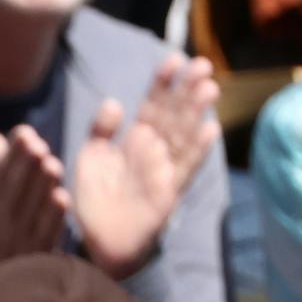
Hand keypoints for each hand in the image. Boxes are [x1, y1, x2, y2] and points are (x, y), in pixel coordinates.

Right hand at [0, 125, 69, 265]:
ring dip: (41, 188)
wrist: (2, 294)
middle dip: (25, 167)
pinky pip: (46, 234)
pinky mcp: (39, 256)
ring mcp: (19, 242)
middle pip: (14, 192)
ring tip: (51, 164)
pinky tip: (62, 198)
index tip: (24, 133)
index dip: (11, 156)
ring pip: (31, 211)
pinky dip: (54, 217)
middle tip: (37, 143)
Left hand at [71, 55, 214, 278]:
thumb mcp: (90, 158)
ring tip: (209, 87)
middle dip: (187, 90)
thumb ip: (101, 130)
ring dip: (197, 112)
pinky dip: (197, 150)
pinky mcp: (168, 194)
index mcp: (135, 141)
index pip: (152, 105)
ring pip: (183, 136)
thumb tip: (114, 100)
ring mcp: (163, 171)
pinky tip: (210, 130)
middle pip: (174, 115)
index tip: (174, 59)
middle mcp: (153, 152)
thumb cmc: (93, 200)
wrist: (95, 243)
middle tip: (202, 63)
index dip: (163, 83)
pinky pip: (185, 169)